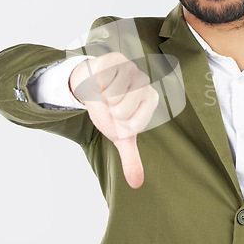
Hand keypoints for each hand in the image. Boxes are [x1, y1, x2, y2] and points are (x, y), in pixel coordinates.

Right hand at [69, 52, 158, 188]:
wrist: (91, 87)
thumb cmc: (110, 111)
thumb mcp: (120, 136)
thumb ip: (131, 158)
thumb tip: (136, 184)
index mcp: (151, 101)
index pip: (132, 124)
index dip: (119, 125)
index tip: (119, 117)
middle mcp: (145, 83)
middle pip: (122, 110)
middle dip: (109, 112)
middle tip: (110, 105)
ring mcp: (131, 69)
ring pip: (113, 95)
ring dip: (102, 98)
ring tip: (105, 93)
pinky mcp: (115, 59)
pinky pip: (103, 79)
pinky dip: (96, 85)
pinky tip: (100, 82)